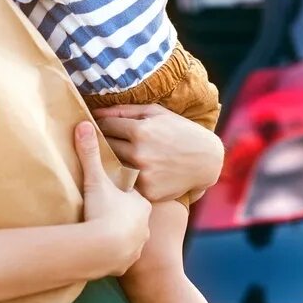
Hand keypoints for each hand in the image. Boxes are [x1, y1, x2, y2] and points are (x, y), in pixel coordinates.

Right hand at [74, 121, 150, 276]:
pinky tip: (105, 250)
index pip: (133, 193)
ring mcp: (138, 244)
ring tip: (104, 232)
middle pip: (133, 215)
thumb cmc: (103, 212)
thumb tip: (84, 125)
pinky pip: (123, 256)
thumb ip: (90, 154)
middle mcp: (145, 223)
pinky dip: (115, 253)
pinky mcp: (127, 263)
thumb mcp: (95, 180)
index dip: (121, 192)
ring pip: (131, 236)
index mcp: (141, 201)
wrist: (103, 250)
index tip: (110, 191)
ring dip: (120, 235)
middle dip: (122, 213)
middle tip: (106, 210)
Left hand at [92, 104, 224, 202]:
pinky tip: (135, 171)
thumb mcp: (156, 113)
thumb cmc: (180, 131)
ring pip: (113, 166)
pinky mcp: (148, 192)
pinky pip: (127, 183)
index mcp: (140, 131)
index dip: (102, 125)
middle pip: (106, 147)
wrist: (206, 160)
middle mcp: (139, 154)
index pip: (106, 127)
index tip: (102, 126)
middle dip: (105, 142)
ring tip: (122, 155)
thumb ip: (124, 110)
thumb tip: (96, 112)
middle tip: (108, 141)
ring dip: (114, 160)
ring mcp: (143, 175)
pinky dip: (128, 178)